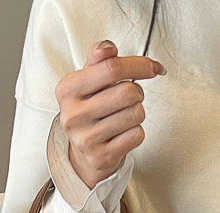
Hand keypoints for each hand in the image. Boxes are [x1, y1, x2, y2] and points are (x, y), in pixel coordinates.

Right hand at [54, 40, 165, 189]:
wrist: (84, 153)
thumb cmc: (90, 111)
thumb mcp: (88, 82)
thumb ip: (98, 61)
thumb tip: (108, 48)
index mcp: (68, 90)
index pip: (111, 68)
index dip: (138, 64)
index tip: (152, 68)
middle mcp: (73, 115)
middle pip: (127, 92)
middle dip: (137, 92)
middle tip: (131, 98)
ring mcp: (86, 139)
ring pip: (135, 114)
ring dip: (137, 112)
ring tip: (124, 116)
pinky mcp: (101, 157)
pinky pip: (136, 135)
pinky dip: (136, 132)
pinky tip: (123, 133)